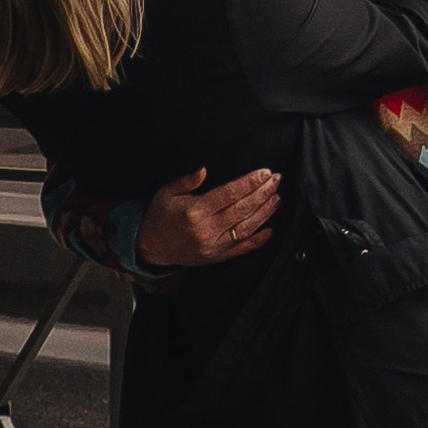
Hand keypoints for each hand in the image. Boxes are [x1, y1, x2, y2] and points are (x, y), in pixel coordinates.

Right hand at [137, 165, 281, 268]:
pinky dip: (258, 241)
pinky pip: (241, 249)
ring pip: (246, 228)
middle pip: (242, 209)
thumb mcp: (166, 192)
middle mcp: (207, 229)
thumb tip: (204, 170)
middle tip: (277, 180)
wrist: (151, 247)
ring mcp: (213, 245)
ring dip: (265, 212)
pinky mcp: (216, 257)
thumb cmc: (160, 215)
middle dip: (263, 192)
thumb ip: (187, 181)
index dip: (250, 182)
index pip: (230, 194)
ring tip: (277, 198)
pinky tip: (271, 230)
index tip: (265, 172)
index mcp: (195, 211)